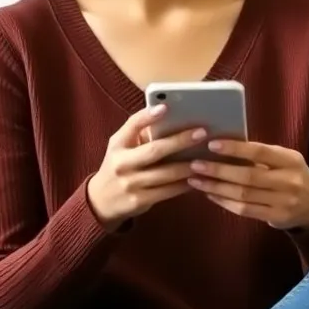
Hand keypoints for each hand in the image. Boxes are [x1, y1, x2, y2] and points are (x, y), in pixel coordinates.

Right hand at [87, 104, 205, 227]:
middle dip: (180, 141)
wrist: (101, 201)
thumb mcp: (121, 147)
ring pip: (166, 173)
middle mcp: (122, 163)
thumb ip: (140, 135)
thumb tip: (172, 119)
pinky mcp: (139, 201)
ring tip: (207, 158)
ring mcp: (130, 183)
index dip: (148, 116)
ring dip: (188, 165)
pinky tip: (197, 178)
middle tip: (202, 133)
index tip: (165, 107)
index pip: (132, 125)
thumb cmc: (119, 166)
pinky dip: (184, 184)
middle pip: (154, 150)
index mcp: (118, 144)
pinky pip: (167, 191)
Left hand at [187, 139, 308, 229]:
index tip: (212, 145)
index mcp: (290, 160)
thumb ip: (261, 155)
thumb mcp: (284, 160)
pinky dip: (224, 201)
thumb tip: (223, 145)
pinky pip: (245, 209)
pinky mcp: (276, 217)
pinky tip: (210, 194)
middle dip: (218, 170)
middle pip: (248, 176)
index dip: (235, 149)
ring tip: (196, 180)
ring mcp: (283, 201)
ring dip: (216, 187)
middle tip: (195, 164)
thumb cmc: (291, 174)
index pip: (260, 152)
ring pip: (243, 195)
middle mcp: (288, 181)